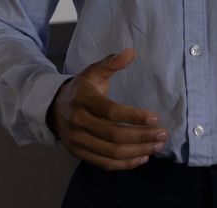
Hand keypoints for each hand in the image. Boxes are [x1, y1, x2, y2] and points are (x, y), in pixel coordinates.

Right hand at [48, 47, 166, 170]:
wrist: (54, 108)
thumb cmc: (81, 89)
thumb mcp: (93, 72)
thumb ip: (111, 63)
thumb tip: (131, 52)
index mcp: (83, 99)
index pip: (110, 112)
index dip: (133, 116)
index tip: (155, 118)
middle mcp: (78, 122)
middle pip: (113, 135)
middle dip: (141, 136)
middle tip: (162, 135)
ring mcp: (77, 140)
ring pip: (111, 152)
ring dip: (138, 151)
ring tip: (157, 146)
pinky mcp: (78, 154)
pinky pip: (105, 163)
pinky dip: (126, 164)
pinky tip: (142, 157)